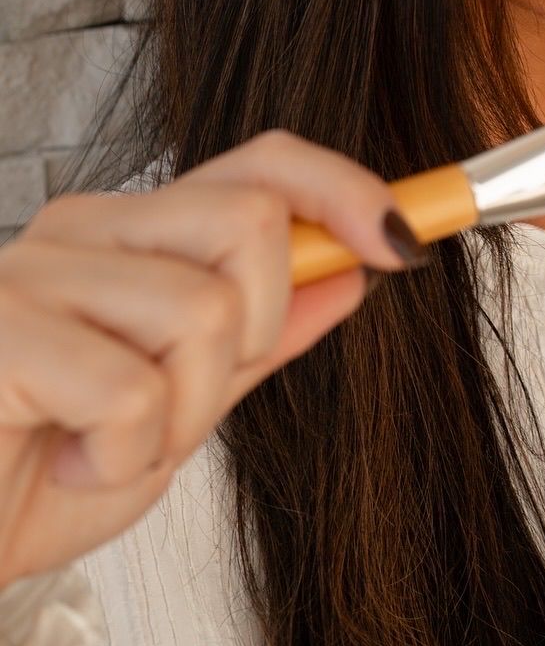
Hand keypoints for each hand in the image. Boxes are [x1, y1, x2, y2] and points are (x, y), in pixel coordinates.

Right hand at [0, 130, 422, 588]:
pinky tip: (66, 464)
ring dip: (184, 415)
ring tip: (111, 447)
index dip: (345, 188)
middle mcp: (79, 232)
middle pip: (250, 221)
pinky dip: (120, 456)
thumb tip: (358, 269)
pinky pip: (132, 389)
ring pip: (204, 311)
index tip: (405, 242)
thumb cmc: (23, 479)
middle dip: (257, 330)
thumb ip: (259, 341)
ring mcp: (32, 273)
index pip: (258, 166)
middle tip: (184, 401)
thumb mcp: (175, 414)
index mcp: (127, 236)